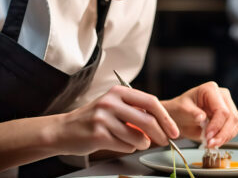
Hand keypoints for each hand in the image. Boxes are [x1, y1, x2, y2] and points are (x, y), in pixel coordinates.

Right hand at [53, 85, 178, 154]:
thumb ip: (135, 111)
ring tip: (133, 141)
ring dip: (141, 143)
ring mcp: (104, 118)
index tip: (173, 130)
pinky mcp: (98, 134)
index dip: (165, 118)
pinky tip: (117, 143)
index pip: (151, 102)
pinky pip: (126, 146)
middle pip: (147, 120)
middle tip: (165, 141)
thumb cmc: (93, 119)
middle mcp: (111, 101)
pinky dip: (127, 147)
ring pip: (138, 137)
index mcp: (118, 91)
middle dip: (160, 134)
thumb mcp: (113, 107)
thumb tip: (162, 125)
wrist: (63, 130)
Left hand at [162, 81, 237, 147]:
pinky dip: (225, 138)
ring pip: (235, 124)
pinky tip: (214, 141)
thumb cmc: (179, 110)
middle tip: (210, 143)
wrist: (179, 117)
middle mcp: (222, 96)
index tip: (208, 136)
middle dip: (222, 134)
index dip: (216, 125)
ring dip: (224, 137)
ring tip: (210, 144)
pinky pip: (233, 129)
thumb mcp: (181, 110)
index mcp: (210, 89)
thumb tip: (201, 117)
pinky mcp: (229, 117)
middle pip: (232, 117)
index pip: (222, 109)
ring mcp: (227, 106)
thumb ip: (192, 113)